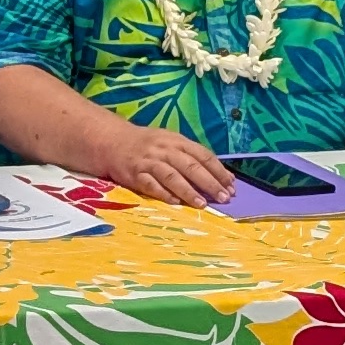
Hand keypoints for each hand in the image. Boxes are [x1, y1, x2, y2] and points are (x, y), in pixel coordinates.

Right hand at [99, 123, 234, 207]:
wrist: (112, 141)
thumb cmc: (147, 145)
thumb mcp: (170, 142)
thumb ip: (191, 156)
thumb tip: (220, 176)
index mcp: (176, 140)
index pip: (203, 155)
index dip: (218, 171)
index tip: (231, 186)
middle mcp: (164, 150)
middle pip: (191, 166)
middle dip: (209, 183)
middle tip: (224, 197)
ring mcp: (149, 162)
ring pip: (172, 176)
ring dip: (188, 191)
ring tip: (202, 204)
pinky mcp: (135, 174)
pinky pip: (151, 185)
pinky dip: (163, 194)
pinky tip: (175, 203)